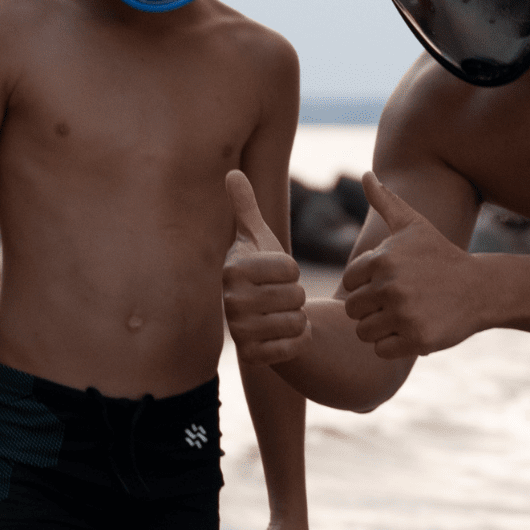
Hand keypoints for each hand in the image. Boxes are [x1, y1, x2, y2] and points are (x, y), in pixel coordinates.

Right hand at [223, 170, 310, 363]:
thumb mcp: (257, 236)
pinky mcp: (252, 356)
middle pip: (296, 295)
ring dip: (298, 317)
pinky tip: (284, 333)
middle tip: (279, 295)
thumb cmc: (261, 267)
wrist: (257, 313)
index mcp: (234, 269)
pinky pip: (294, 346)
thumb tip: (232, 172)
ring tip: (281, 312)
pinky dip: (298, 339)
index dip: (292, 270)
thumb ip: (245, 205)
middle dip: (296, 294)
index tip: (276, 272)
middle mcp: (231, 301)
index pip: (291, 268)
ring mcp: (239, 331)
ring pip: (298, 320)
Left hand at [341, 172, 480, 359]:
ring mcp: (404, 314)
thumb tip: (366, 174)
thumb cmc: (440, 254)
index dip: (368, 284)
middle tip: (399, 301)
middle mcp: (391, 286)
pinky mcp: (416, 340)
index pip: (351, 282)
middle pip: (354, 310)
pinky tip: (414, 329)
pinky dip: (394, 346)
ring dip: (381, 328)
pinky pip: (381, 351)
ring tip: (406, 314)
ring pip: (364, 332)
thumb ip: (385, 201)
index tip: (392, 281)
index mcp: (383, 259)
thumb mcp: (414, 224)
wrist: (479, 287)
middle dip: (372, 308)